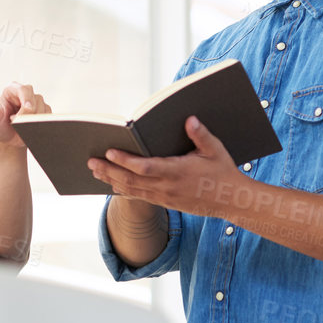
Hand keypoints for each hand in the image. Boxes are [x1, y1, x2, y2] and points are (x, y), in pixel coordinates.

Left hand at [0, 82, 48, 147]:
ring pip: (43, 107)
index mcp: (11, 90)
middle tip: (23, 123)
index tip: (28, 109)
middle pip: (35, 98)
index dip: (27, 98)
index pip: (23, 89)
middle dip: (31, 112)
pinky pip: (48, 115)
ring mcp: (34, 101)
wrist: (8, 139)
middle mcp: (24, 93)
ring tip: (23, 127)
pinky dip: (41, 123)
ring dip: (35, 119)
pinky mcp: (42, 110)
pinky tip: (32, 128)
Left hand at [87, 116, 242, 214]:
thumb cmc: (223, 172)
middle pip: (130, 180)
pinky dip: (122, 190)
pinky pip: (139, 197)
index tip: (109, 151)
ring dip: (111, 180)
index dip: (125, 160)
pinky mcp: (164, 203)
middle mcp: (167, 187)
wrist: (231, 201)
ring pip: (131, 190)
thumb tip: (189, 119)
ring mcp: (164, 197)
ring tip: (95, 171)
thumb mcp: (216, 150)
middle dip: (108, 170)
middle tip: (90, 161)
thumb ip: (201, 135)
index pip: (144, 167)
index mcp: (177, 172)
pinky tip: (111, 183)